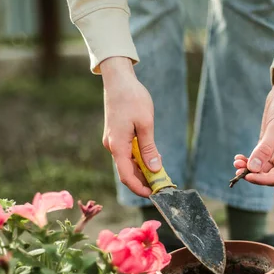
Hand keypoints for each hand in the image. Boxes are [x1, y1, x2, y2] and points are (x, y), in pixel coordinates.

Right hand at [100, 57, 160, 197]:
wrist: (118, 79)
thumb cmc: (132, 98)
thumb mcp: (145, 124)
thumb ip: (149, 148)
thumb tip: (155, 170)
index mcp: (117, 145)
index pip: (126, 176)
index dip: (139, 188)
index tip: (153, 194)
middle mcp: (112, 145)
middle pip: (126, 171)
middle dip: (143, 181)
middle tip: (161, 185)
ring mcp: (112, 140)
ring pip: (127, 163)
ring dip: (142, 170)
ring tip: (160, 173)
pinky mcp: (116, 135)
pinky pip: (126, 153)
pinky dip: (138, 159)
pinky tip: (151, 159)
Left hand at [233, 66, 273, 185]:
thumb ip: (264, 150)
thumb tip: (253, 169)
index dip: (263, 179)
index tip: (247, 176)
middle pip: (270, 175)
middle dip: (254, 174)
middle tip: (238, 171)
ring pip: (262, 169)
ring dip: (249, 168)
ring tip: (236, 163)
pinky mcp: (269, 148)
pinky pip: (258, 160)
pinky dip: (249, 161)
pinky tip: (238, 158)